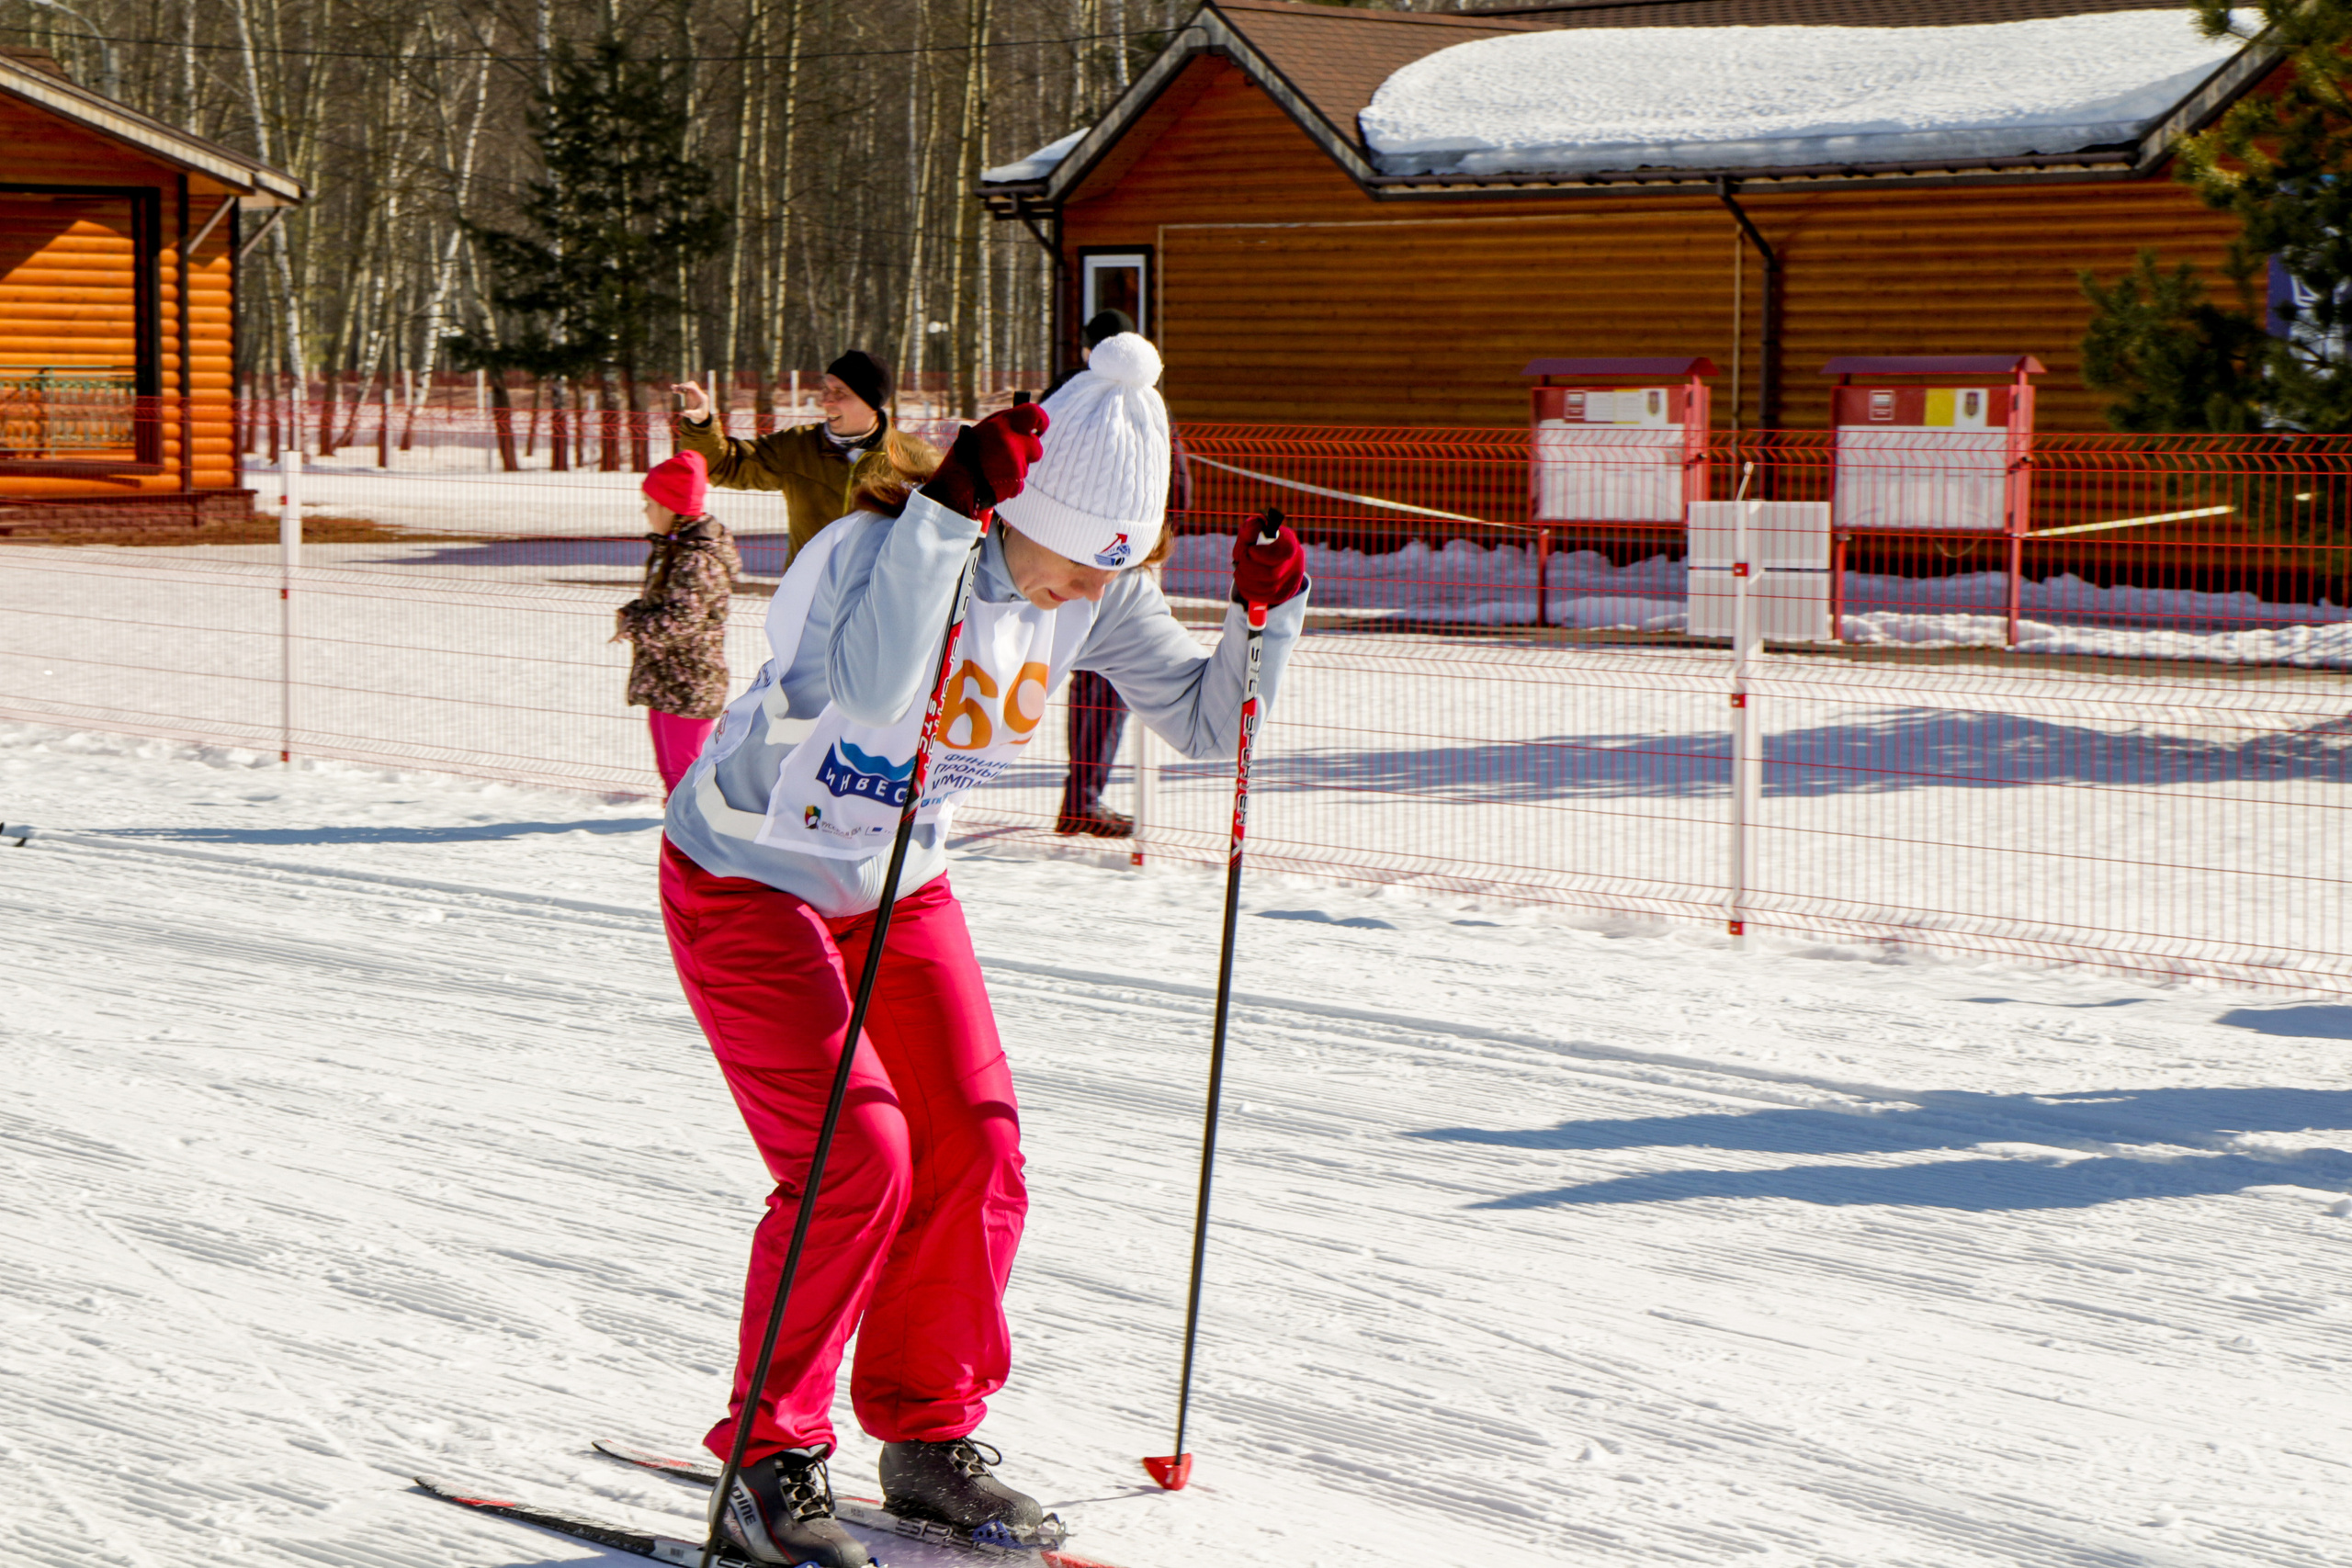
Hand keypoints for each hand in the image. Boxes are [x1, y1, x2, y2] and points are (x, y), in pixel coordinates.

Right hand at [670, 381, 710, 423]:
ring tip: (673, 388)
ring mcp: (694, 394)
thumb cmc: (700, 416)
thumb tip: (682, 412)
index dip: (687, 386)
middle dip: (683, 385)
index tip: (680, 387)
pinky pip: (685, 390)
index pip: (694, 388)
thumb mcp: (697, 415)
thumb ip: (690, 413)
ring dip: (680, 387)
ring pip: (687, 386)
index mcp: (702, 397)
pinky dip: (680, 390)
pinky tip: (674, 391)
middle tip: (676, 389)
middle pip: (691, 385)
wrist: (701, 416)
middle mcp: (698, 394)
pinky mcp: (690, 396)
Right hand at [921, 405, 1048, 519]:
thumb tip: (1026, 423)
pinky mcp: (1017, 482)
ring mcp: (1016, 463)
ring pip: (1026, 466)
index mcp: (1002, 425)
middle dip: (1028, 452)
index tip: (1040, 427)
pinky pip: (1020, 482)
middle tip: (1013, 455)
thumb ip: (1004, 425)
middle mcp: (1012, 442)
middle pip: (1036, 446)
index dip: (1041, 420)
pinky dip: (1011, 483)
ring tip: (994, 471)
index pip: (1035, 414)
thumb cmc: (965, 456)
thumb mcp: (982, 431)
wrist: (954, 487)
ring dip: (1015, 468)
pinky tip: (995, 481)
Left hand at [1231, 508, 1304, 606]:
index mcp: (1289, 542)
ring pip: (1268, 589)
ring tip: (1239, 571)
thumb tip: (1256, 525)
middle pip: (1273, 574)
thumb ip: (1250, 529)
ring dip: (1246, 581)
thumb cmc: (1255, 545)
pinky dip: (1249, 591)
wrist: (1263, 562)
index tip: (1250, 550)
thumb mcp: (1250, 535)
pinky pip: (1265, 598)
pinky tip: (1245, 582)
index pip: (1285, 550)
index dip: (1264, 553)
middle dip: (1249, 569)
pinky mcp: (1284, 594)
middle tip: (1240, 562)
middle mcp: (1296, 562)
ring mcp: (1292, 580)